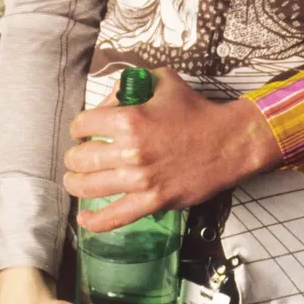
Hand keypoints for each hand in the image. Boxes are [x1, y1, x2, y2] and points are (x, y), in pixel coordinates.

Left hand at [64, 67, 279, 232]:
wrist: (228, 142)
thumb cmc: (196, 110)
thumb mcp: (163, 82)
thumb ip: (129, 85)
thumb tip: (106, 103)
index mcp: (130, 119)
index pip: (82, 125)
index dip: (80, 128)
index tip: (84, 132)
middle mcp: (131, 151)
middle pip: (80, 158)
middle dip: (75, 157)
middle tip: (80, 157)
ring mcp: (140, 179)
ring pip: (88, 187)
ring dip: (76, 183)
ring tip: (77, 180)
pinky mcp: (152, 201)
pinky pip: (113, 217)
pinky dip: (94, 221)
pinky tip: (85, 217)